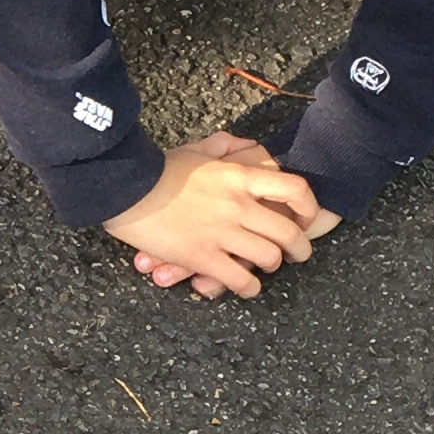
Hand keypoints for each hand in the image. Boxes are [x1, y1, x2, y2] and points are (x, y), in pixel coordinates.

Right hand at [101, 133, 339, 301]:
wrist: (125, 187)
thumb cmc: (157, 169)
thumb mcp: (196, 150)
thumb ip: (225, 146)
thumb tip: (245, 145)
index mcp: (240, 177)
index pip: (294, 189)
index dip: (308, 207)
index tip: (306, 217)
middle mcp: (238, 205)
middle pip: (287, 233)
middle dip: (299, 248)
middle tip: (297, 254)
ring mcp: (222, 233)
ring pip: (268, 258)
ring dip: (271, 266)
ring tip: (266, 268)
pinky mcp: (202, 257)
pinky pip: (239, 279)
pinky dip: (248, 288)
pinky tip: (245, 287)